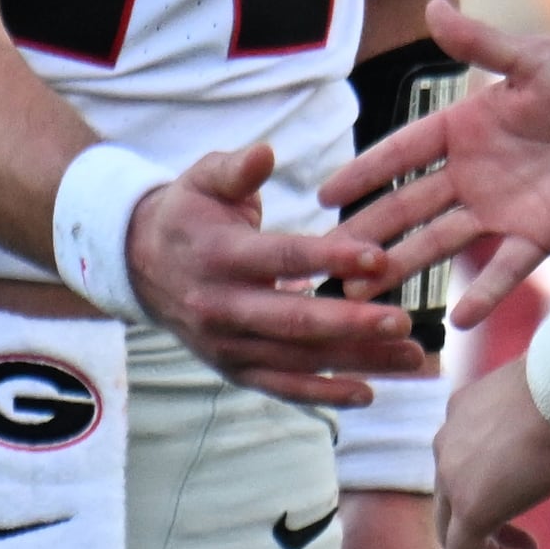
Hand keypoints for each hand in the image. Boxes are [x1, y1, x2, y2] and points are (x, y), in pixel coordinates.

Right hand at [127, 144, 427, 410]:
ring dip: (356, 361)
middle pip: (293, 320)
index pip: (281, 259)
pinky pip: (282, 388)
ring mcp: (227, 345)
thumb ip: (236, 169)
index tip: (379, 257)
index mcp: (219, 255)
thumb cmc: (189, 213)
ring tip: (410, 357)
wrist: (139, 264)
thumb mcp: (203, 179)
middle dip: (351, 323)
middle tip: (403, 321)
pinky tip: (369, 393)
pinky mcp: (233, 370)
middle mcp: (222, 307)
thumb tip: (264, 153)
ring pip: (297, 360)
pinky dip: (324, 395)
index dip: (330, 259)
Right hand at [317, 0, 549, 329]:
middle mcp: (478, 171)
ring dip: (406, 266)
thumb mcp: (538, 60)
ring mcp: (505, 207)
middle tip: (326, 259)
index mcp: (469, 126)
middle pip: (411, 205)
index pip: (404, 151)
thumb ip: (483, 44)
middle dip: (370, 230)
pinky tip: (456, 320)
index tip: (323, 195)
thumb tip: (432, 4)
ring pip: (443, 242)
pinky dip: (484, 293)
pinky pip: (506, 268)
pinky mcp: (541, 235)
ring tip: (365, 295)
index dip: (365, 171)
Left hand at [434, 360, 549, 548]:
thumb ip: (529, 420)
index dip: (492, 493)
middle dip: (489, 531)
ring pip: (454, 533)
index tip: (523, 507)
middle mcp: (446, 444)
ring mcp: (451, 475)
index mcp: (459, 415)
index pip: (461, 467)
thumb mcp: (538, 400)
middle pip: (452, 502)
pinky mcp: (469, 505)